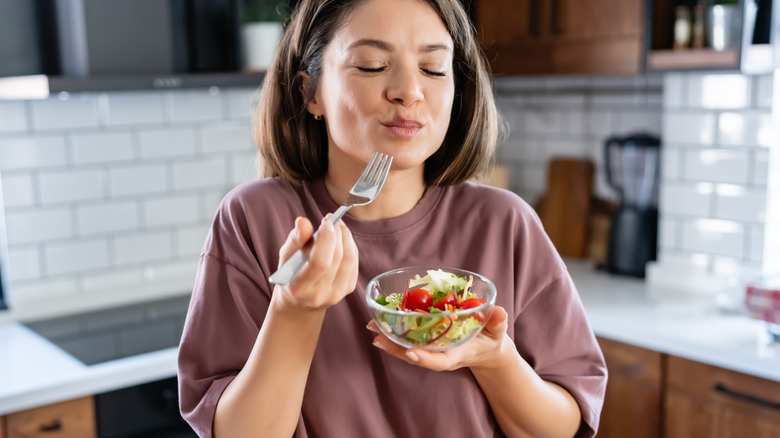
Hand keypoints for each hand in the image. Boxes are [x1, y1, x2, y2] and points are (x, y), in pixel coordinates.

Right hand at [273, 216, 358, 312]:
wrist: (300, 302)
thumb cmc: (291, 275)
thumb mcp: (286, 257)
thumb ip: (294, 240)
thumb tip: (303, 222)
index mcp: (300, 288)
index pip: (320, 263)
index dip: (326, 239)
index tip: (325, 221)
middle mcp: (319, 294)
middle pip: (337, 258)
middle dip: (337, 233)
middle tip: (331, 219)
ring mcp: (336, 294)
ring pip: (349, 259)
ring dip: (346, 237)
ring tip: (337, 225)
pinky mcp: (348, 289)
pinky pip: (354, 262)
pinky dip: (350, 245)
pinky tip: (342, 238)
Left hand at [367, 306, 511, 371]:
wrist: (487, 351)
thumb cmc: (492, 340)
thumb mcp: (498, 332)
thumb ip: (498, 323)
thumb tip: (500, 312)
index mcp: (458, 355)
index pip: (440, 361)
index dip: (425, 359)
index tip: (410, 353)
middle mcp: (441, 355)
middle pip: (416, 355)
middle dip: (396, 348)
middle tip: (377, 337)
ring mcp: (433, 351)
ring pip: (408, 349)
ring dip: (389, 340)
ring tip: (372, 327)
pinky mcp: (428, 343)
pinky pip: (409, 340)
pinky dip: (394, 333)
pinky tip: (380, 323)